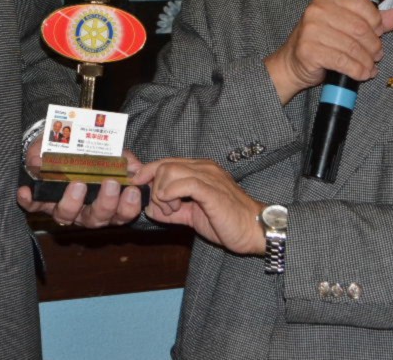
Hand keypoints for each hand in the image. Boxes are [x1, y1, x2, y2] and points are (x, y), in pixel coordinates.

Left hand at [17, 143, 143, 227]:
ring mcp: (60, 206)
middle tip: (111, 185)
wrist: (60, 139)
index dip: (128, 208)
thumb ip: (123, 158)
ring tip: (78, 184)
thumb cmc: (88, 151)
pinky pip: (32, 205)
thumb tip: (135, 167)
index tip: (132, 191)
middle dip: (105, 204)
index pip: (120, 214)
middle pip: (95, 219)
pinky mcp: (39, 199)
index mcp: (104, 202)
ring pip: (66, 215)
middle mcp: (83, 210)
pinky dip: (28, 200)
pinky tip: (25, 191)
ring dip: (72, 202)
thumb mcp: (110, 150)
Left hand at [131, 158, 263, 254]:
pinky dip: (169, 195)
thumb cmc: (227, 222)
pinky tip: (174, 208)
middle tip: (164, 208)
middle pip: (163, 165)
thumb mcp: (192, 215)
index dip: (146, 172)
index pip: (165, 162)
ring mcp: (207, 176)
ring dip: (162, 194)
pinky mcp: (210, 189)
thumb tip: (150, 209)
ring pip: (168, 171)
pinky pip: (181, 184)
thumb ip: (172, 210)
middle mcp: (203, 167)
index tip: (137, 186)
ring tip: (172, 210)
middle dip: (153, 187)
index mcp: (199, 170)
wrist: (254, 230)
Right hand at [264, 0, 392, 104]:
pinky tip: (361, 73)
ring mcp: (311, 30)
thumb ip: (374, 20)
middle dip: (374, 46)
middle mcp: (317, 11)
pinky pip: (343, 61)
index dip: (377, 23)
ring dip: (367, 61)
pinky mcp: (309, 50)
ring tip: (369, 66)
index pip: (363, 6)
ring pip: (354, 47)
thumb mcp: (347, 27)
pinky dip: (357, 70)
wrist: (291, 63)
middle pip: (361, 28)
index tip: (379, 34)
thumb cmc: (321, 43)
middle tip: (376, 55)